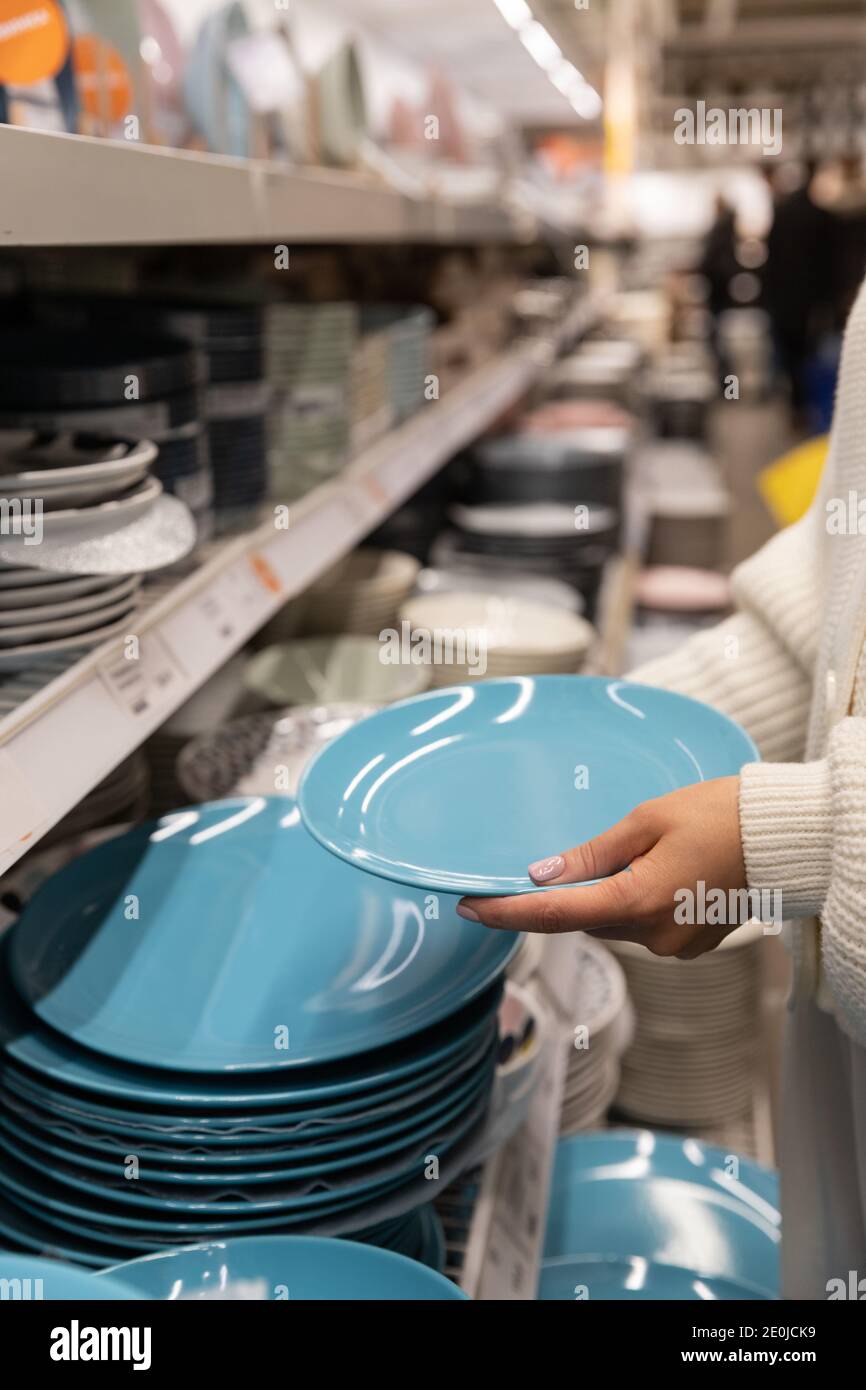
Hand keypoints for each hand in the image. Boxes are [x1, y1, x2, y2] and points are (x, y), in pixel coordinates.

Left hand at [456, 776, 746, 959]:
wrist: (782, 837)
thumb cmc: (718, 815)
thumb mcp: (646, 821)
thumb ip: (590, 854)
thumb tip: (540, 875)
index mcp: (637, 902)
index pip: (554, 915)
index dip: (506, 913)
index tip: (470, 906)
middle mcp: (654, 935)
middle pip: (585, 918)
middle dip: (570, 892)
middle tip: (561, 859)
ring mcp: (675, 946)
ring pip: (615, 922)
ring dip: (608, 895)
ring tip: (638, 852)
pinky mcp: (692, 945)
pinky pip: (645, 925)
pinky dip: (637, 901)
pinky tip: (660, 871)